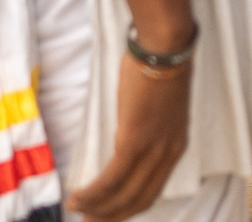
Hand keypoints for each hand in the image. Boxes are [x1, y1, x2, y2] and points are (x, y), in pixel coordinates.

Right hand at [66, 50, 192, 221]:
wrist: (165, 46)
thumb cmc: (158, 66)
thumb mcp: (158, 107)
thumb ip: (146, 129)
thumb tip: (124, 140)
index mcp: (175, 146)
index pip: (152, 190)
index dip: (129, 207)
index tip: (108, 213)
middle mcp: (168, 153)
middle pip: (139, 200)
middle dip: (112, 216)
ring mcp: (152, 148)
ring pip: (123, 195)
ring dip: (97, 209)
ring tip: (77, 212)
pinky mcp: (135, 140)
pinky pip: (111, 179)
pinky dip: (93, 194)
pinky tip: (77, 197)